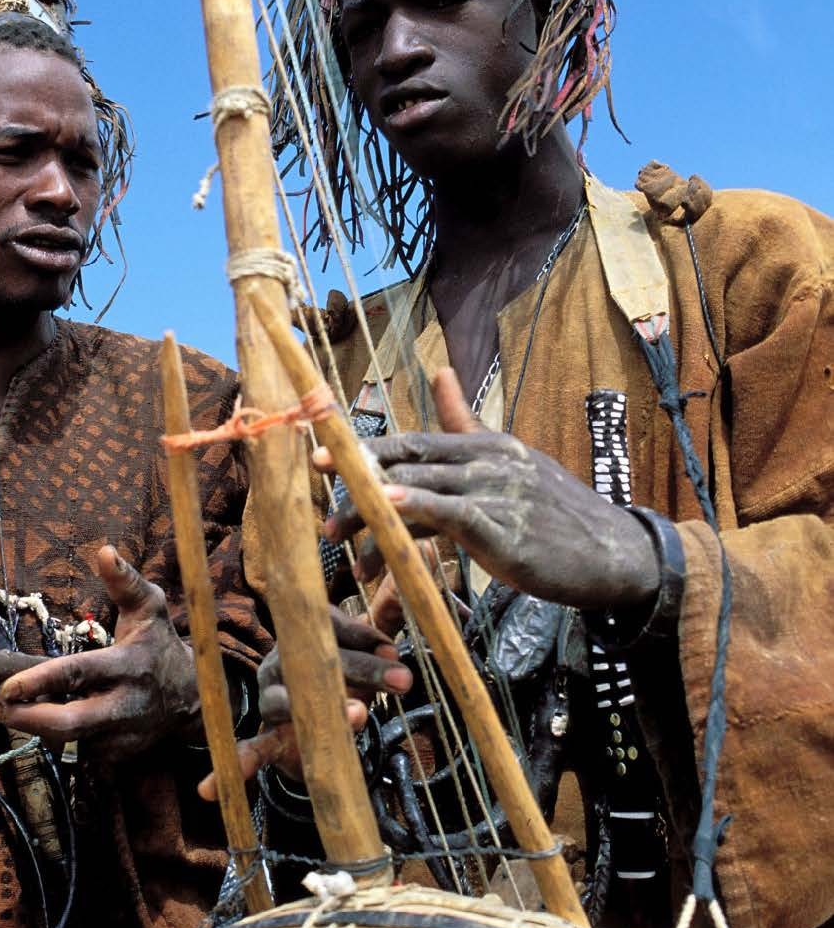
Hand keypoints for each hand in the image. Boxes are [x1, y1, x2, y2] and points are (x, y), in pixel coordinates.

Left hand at [0, 547, 200, 765]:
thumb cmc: (159, 645)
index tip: (8, 686)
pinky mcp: (117, 756)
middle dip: (27, 719)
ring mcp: (121, 737)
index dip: (40, 682)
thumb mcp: (149, 607)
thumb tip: (104, 550)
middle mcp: (124, 705)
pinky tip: (46, 717)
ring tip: (12, 707)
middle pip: (70, 723)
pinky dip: (57, 736)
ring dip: (36, 726)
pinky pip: (77, 750)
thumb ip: (125, 581)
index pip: (78, 675)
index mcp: (127, 666)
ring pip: (68, 740)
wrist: (192, 697)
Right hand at [196, 604, 410, 799]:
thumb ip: (371, 648)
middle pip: (318, 663)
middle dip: (364, 670)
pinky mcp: (268, 734)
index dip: (363, 638)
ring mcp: (270, 700)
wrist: (305, 716)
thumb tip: (392, 651)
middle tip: (402, 680)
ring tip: (358, 714)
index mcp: (300, 639)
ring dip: (324, 709)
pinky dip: (239, 764)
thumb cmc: (336, 677)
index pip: (331, 629)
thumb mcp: (356, 659)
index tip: (394, 650)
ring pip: (287, 702)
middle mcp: (280, 665)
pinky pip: (252, 748)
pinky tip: (209, 787)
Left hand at [318, 367, 659, 610]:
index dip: (365, 445)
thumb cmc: (557, 515)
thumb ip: (467, 422)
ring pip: (419, 489)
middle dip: (355, 469)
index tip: (321, 450)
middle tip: (313, 478)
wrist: (615, 556)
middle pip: (407, 459)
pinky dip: (415, 508)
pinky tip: (385, 510)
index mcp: (485, 445)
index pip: (413, 440)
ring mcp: (497, 492)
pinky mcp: (504, 529)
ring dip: (370, 510)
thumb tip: (441, 371)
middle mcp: (488, 460)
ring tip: (334, 532)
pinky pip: (450, 514)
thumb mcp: (511, 459)